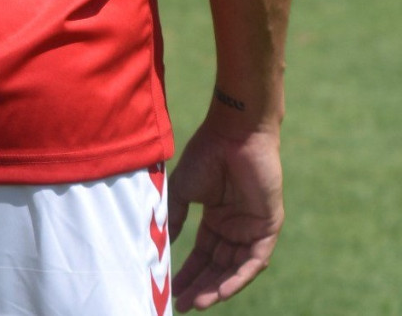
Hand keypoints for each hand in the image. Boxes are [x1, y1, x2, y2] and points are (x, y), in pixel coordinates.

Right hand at [169, 121, 284, 310]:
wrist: (233, 134)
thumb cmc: (206, 154)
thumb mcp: (183, 191)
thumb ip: (175, 218)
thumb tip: (164, 244)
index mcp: (216, 219)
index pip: (202, 254)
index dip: (188, 272)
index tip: (172, 290)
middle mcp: (235, 228)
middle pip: (217, 266)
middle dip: (201, 286)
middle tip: (184, 304)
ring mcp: (252, 229)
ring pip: (235, 268)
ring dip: (217, 287)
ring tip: (198, 302)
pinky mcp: (267, 228)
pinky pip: (253, 261)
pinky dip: (238, 277)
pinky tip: (221, 291)